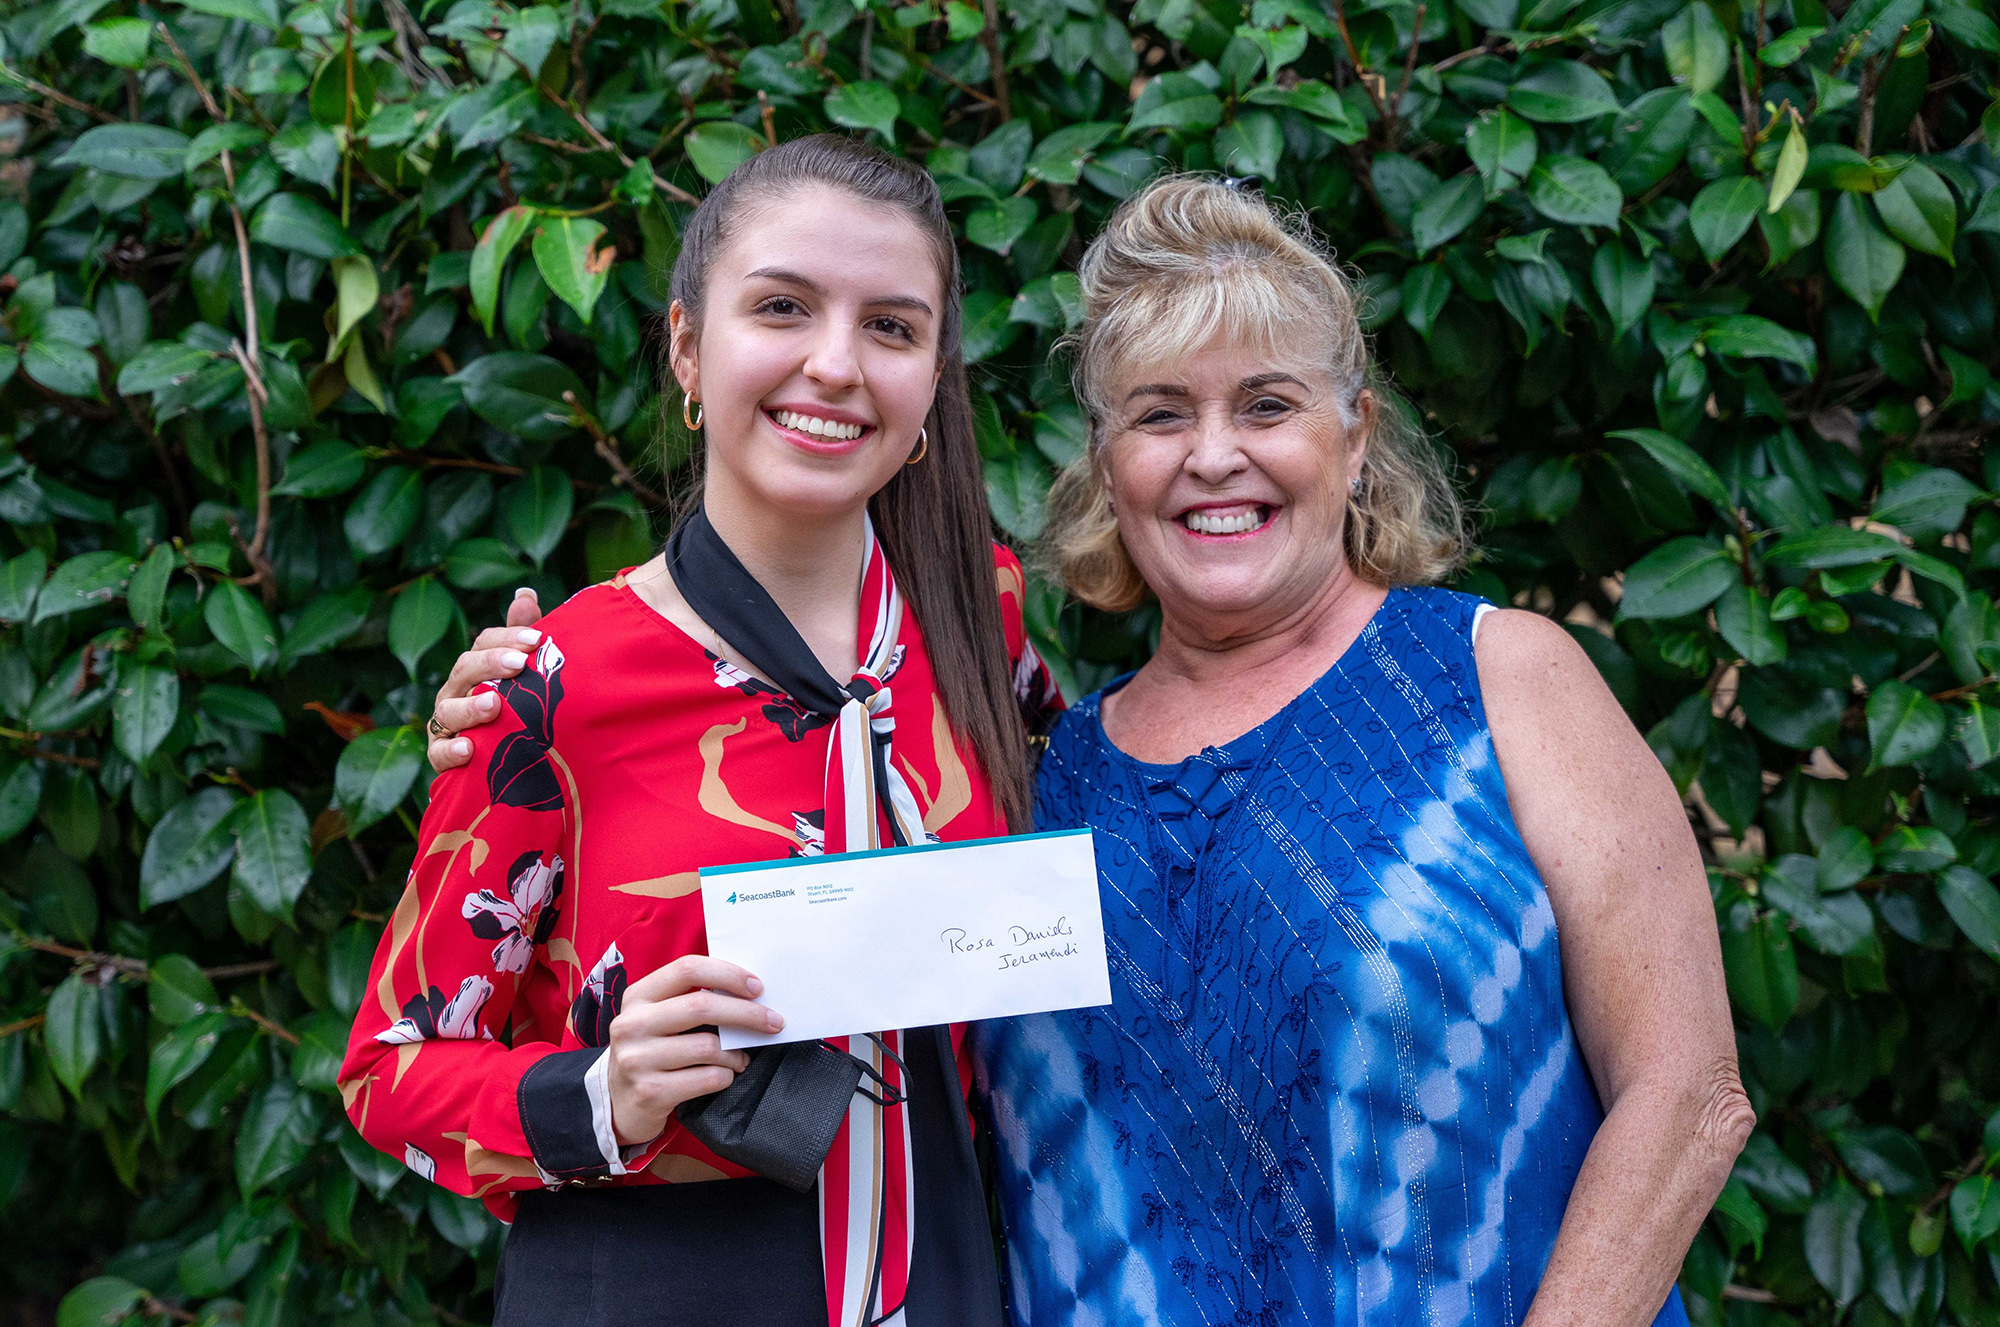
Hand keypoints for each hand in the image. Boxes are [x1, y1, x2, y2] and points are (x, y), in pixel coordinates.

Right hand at [427, 588, 546, 771]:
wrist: (501, 766)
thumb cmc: (515, 711)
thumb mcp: (523, 675)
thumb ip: (523, 638)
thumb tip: (524, 594)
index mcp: (476, 669)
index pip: (484, 643)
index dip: (508, 637)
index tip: (537, 639)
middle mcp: (456, 692)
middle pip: (465, 669)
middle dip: (491, 664)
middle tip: (519, 664)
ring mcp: (446, 725)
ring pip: (448, 710)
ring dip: (470, 707)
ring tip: (493, 705)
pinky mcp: (442, 757)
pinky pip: (440, 753)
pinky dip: (451, 750)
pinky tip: (469, 748)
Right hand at [605, 956, 783, 1147]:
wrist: (620, 1102)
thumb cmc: (653, 1051)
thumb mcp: (659, 1018)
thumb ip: (690, 1000)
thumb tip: (751, 991)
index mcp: (637, 996)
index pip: (687, 969)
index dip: (728, 974)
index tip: (758, 987)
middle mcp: (631, 1024)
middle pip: (702, 1006)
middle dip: (747, 1013)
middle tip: (774, 1022)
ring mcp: (636, 1059)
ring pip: (708, 1047)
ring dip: (737, 1053)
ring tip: (742, 1058)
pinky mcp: (649, 1092)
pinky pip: (707, 1079)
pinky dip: (725, 1076)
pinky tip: (725, 1076)